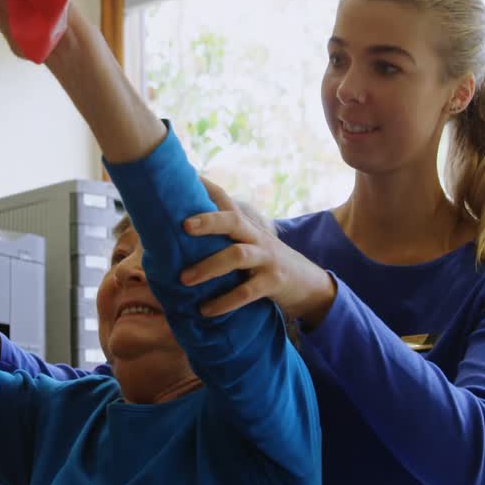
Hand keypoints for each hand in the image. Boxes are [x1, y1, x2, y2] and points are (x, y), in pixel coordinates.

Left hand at [182, 178, 336, 323]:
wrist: (307, 283)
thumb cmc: (264, 263)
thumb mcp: (248, 244)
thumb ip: (223, 238)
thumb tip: (178, 239)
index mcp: (246, 226)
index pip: (225, 200)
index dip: (206, 186)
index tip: (185, 174)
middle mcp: (256, 237)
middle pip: (233, 221)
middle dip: (208, 221)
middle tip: (183, 226)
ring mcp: (266, 259)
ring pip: (237, 256)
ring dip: (209, 267)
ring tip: (184, 279)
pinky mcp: (273, 282)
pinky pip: (246, 292)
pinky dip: (224, 302)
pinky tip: (205, 311)